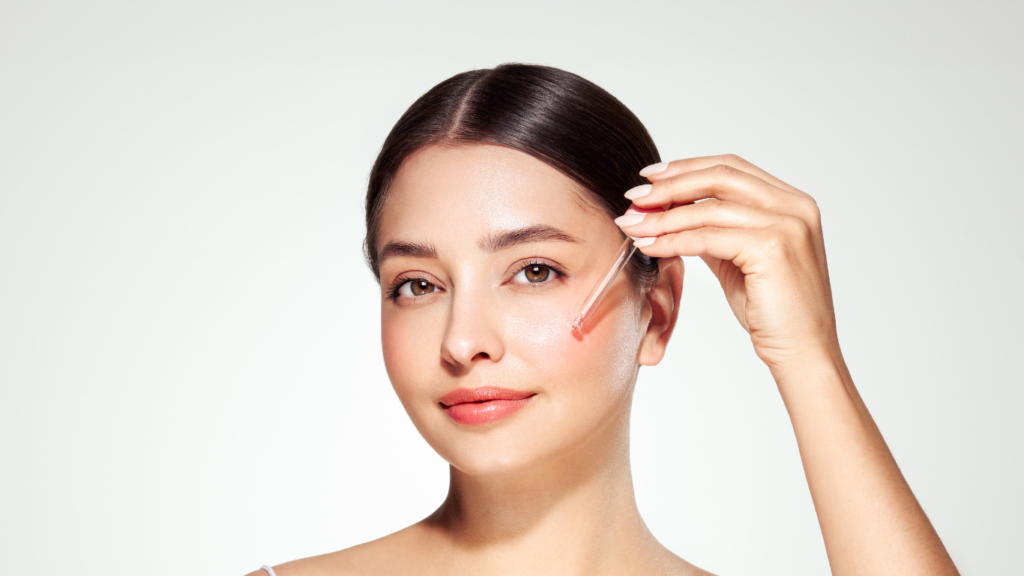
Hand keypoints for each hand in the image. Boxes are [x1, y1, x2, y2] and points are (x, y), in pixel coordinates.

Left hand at [617, 154, 838, 372]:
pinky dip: (673, 240)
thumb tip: (676, 213)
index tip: (651, 177)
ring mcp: (787, 225)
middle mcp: (795, 207)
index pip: (732, 168)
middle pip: (720, 177)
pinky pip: (708, 238)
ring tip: (633, 225)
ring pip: (709, 209)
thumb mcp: (740, 260)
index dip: (687, 168)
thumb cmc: (773, 313)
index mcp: (792, 202)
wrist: (803, 353)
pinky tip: (650, 246)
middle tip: (634, 197)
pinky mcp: (772, 249)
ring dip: (663, 216)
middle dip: (671, 185)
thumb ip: (717, 231)